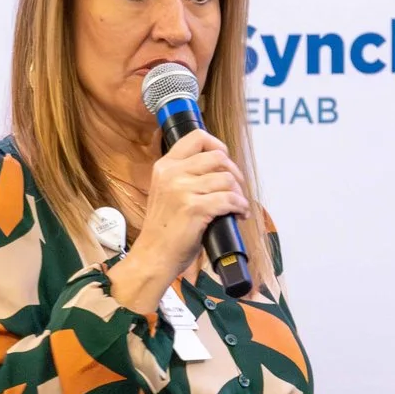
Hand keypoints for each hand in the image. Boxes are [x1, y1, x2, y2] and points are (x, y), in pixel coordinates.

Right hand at [106, 129, 247, 314]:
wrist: (154, 256)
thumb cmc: (164, 230)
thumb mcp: (166, 193)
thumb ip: (184, 177)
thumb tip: (218, 169)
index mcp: (165, 166)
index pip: (197, 137)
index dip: (218, 145)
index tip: (225, 161)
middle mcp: (172, 174)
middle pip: (217, 157)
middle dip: (234, 172)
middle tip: (236, 189)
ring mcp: (182, 190)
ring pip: (227, 178)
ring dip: (239, 193)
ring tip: (238, 206)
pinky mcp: (194, 208)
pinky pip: (229, 199)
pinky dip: (240, 206)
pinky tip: (239, 214)